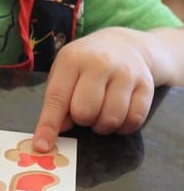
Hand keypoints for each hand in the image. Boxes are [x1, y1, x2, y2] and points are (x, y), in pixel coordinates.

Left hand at [33, 27, 154, 151]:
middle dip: (82, 120)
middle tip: (85, 111)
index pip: (57, 98)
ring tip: (101, 111)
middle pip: (85, 112)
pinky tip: (118, 115)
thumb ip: (58, 100)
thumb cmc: (86, 63)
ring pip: (111, 119)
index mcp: (72, 59)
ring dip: (102, 125)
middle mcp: (99, 63)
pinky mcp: (146, 85)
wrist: (125, 45)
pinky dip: (123, 127)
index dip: (49, 124)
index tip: (42, 145)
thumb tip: (57, 131)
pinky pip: (134, 120)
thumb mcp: (64, 71)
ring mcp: (125, 73)